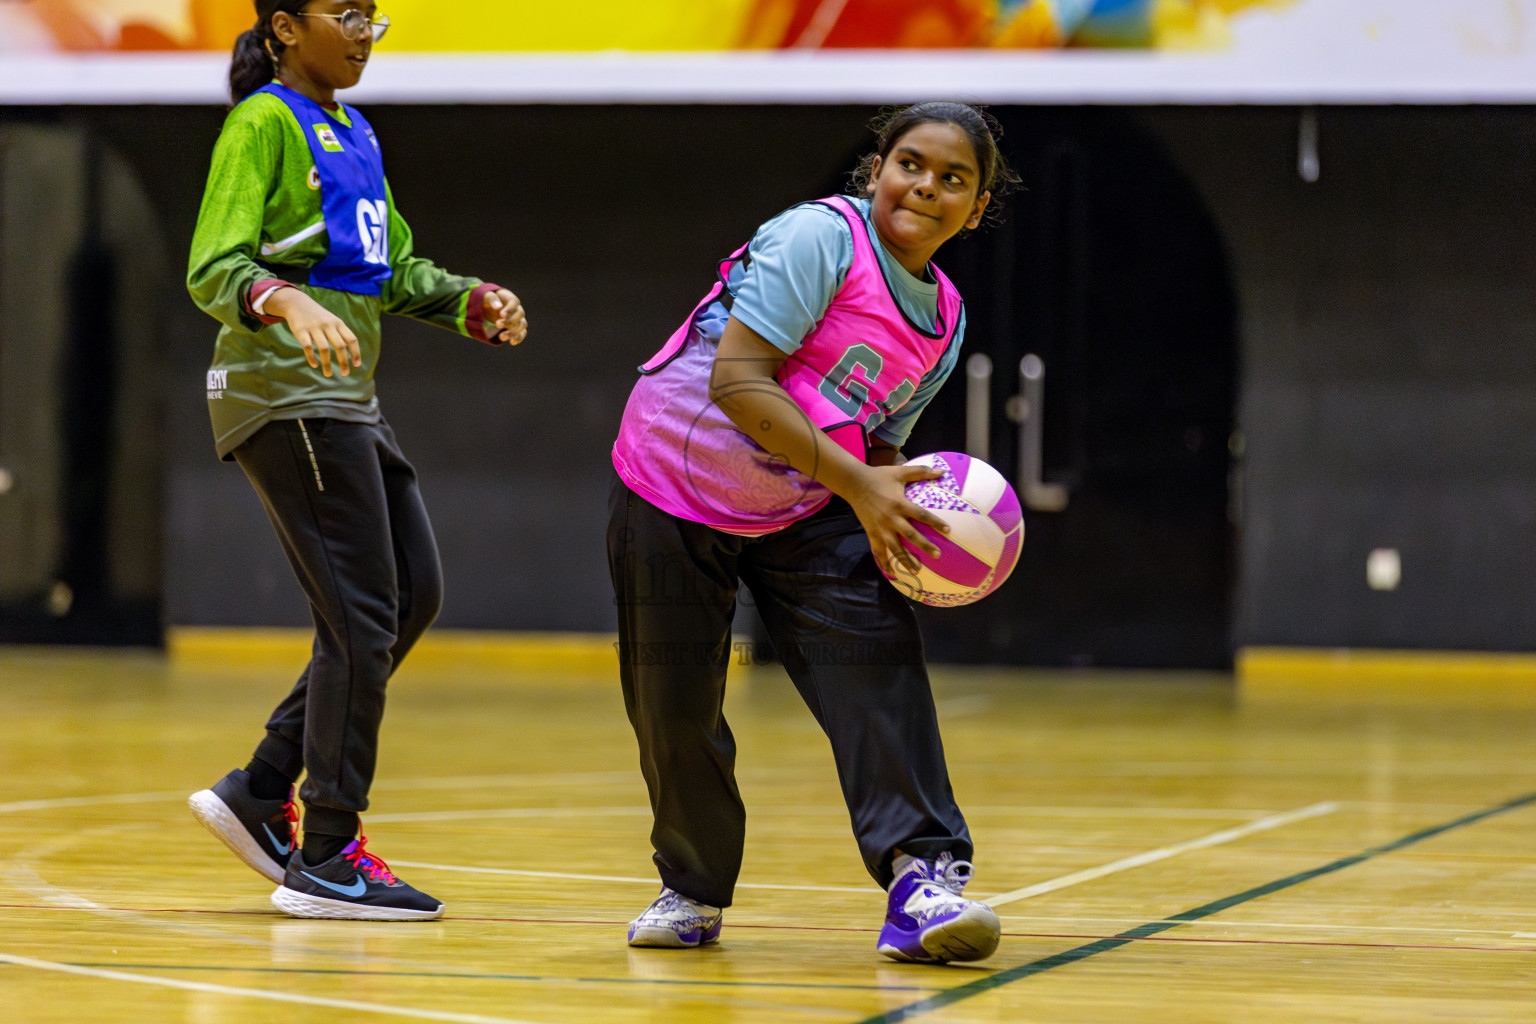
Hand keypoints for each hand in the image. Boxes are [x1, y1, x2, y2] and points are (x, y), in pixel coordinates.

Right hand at [265, 287, 361, 377]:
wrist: (296, 303)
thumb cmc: (318, 316)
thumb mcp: (332, 321)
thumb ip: (341, 334)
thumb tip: (351, 350)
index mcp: (338, 323)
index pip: (351, 339)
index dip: (355, 352)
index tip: (356, 365)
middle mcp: (328, 325)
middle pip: (340, 346)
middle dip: (343, 362)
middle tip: (345, 374)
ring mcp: (314, 327)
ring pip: (324, 349)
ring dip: (327, 364)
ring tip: (328, 374)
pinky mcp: (301, 330)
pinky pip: (308, 347)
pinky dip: (312, 358)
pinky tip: (315, 365)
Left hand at [483, 289, 527, 344]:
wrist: (490, 307)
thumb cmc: (488, 300)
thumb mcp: (486, 297)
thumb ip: (491, 299)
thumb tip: (498, 307)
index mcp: (510, 298)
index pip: (514, 302)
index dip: (510, 309)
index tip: (501, 315)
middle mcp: (517, 308)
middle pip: (520, 314)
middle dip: (510, 321)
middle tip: (497, 325)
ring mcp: (519, 318)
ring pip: (522, 325)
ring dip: (514, 332)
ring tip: (501, 337)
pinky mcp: (518, 327)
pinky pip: (522, 332)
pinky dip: (519, 338)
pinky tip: (512, 342)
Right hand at [844, 462, 949, 576]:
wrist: (854, 483)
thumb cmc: (879, 476)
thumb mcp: (900, 472)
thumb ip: (921, 471)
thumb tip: (941, 471)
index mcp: (899, 503)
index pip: (921, 515)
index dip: (935, 522)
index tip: (948, 530)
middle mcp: (891, 518)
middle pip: (910, 535)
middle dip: (924, 546)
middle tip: (938, 555)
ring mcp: (880, 528)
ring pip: (895, 547)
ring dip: (905, 560)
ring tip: (917, 571)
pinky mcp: (871, 533)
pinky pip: (878, 551)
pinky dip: (884, 563)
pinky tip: (892, 574)